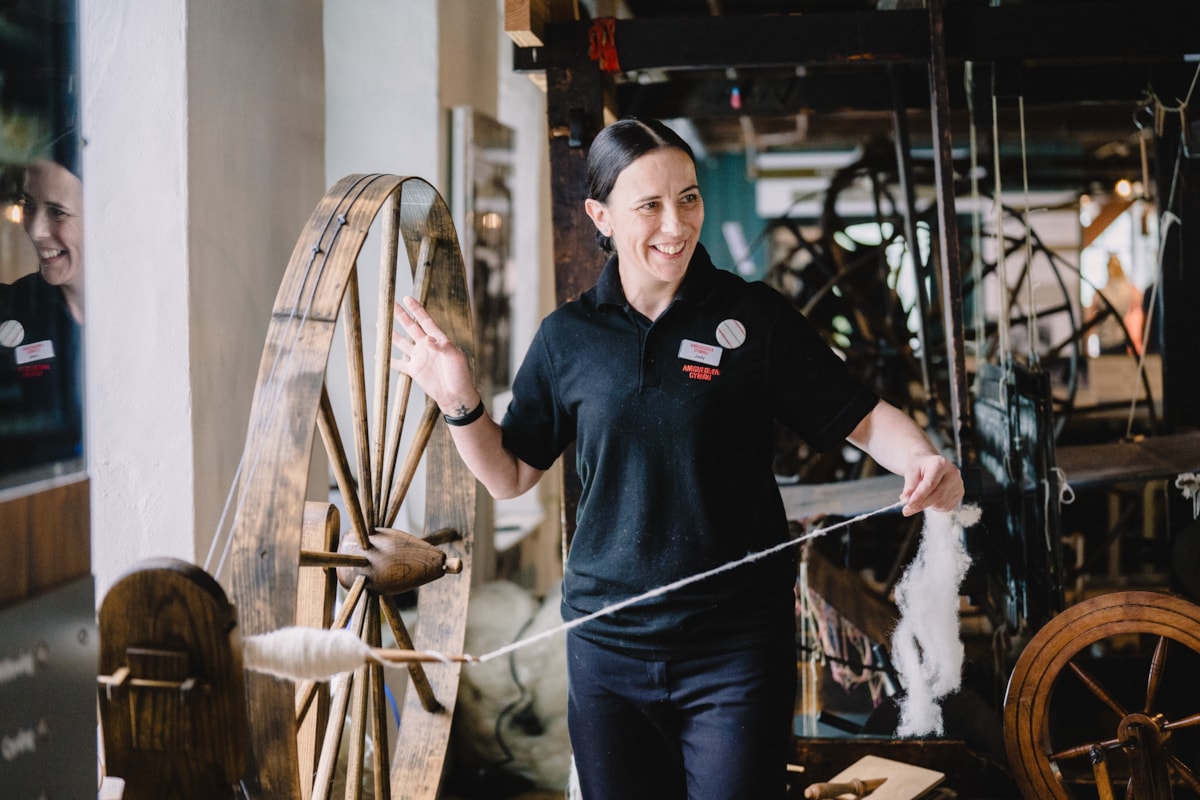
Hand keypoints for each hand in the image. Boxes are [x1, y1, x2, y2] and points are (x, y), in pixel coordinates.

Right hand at [390, 296, 477, 413]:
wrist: (456, 396)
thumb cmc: (460, 375)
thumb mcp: (455, 358)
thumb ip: (442, 346)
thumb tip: (427, 338)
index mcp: (438, 339)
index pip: (425, 321)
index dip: (416, 309)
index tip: (406, 298)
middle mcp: (426, 346)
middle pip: (410, 328)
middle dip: (400, 316)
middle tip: (389, 305)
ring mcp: (419, 357)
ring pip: (401, 342)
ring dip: (391, 334)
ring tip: (380, 325)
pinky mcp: (414, 370)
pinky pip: (398, 363)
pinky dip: (388, 360)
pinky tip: (379, 355)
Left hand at [899, 453, 963, 515]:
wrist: (930, 464)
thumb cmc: (920, 467)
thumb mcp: (911, 472)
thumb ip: (909, 485)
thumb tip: (906, 498)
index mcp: (940, 463)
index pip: (930, 484)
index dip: (918, 497)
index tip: (908, 506)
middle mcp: (953, 473)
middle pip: (937, 495)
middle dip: (921, 505)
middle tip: (907, 510)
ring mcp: (958, 484)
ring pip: (941, 503)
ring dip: (927, 505)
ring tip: (921, 497)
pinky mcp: (960, 493)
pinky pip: (946, 507)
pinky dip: (935, 507)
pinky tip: (931, 499)